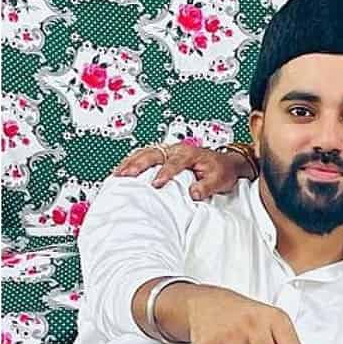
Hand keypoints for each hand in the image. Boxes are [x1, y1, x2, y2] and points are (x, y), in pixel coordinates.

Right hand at [113, 142, 249, 199]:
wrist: (225, 163)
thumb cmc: (222, 170)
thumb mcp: (220, 180)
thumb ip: (207, 186)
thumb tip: (193, 193)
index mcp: (191, 154)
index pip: (175, 162)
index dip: (165, 173)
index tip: (156, 184)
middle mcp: (177, 150)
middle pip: (154, 153)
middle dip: (139, 164)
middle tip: (126, 175)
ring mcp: (169, 151)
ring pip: (146, 152)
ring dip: (131, 162)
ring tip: (117, 173)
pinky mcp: (164, 155)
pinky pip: (145, 155)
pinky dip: (133, 161)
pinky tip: (123, 170)